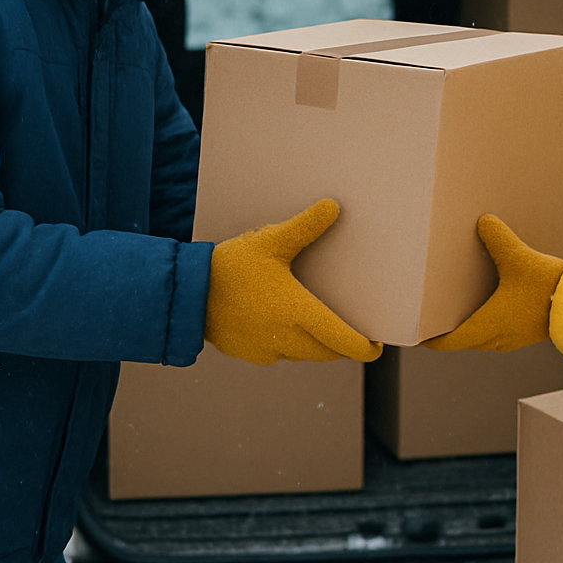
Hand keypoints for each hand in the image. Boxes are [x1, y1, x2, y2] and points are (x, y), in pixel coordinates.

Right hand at [204, 198, 382, 364]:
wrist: (186, 294)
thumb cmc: (230, 267)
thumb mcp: (270, 241)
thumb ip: (304, 227)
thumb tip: (333, 207)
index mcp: (297, 313)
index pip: (342, 341)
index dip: (364, 348)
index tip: (376, 346)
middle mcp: (286, 339)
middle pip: (327, 352)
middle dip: (341, 344)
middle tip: (350, 330)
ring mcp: (266, 351)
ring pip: (304, 355)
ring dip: (314, 344)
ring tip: (318, 323)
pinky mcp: (249, 354)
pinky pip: (279, 355)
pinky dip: (289, 344)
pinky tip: (282, 323)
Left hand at [422, 214, 562, 352]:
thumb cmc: (547, 286)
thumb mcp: (518, 256)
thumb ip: (497, 237)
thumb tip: (483, 222)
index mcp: (487, 326)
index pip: (449, 342)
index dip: (431, 341)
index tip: (419, 337)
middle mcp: (497, 337)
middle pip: (465, 340)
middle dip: (451, 331)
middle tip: (438, 318)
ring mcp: (515, 338)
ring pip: (484, 339)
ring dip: (472, 328)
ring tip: (464, 310)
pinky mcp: (529, 333)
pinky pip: (501, 333)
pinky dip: (491, 324)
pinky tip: (496, 304)